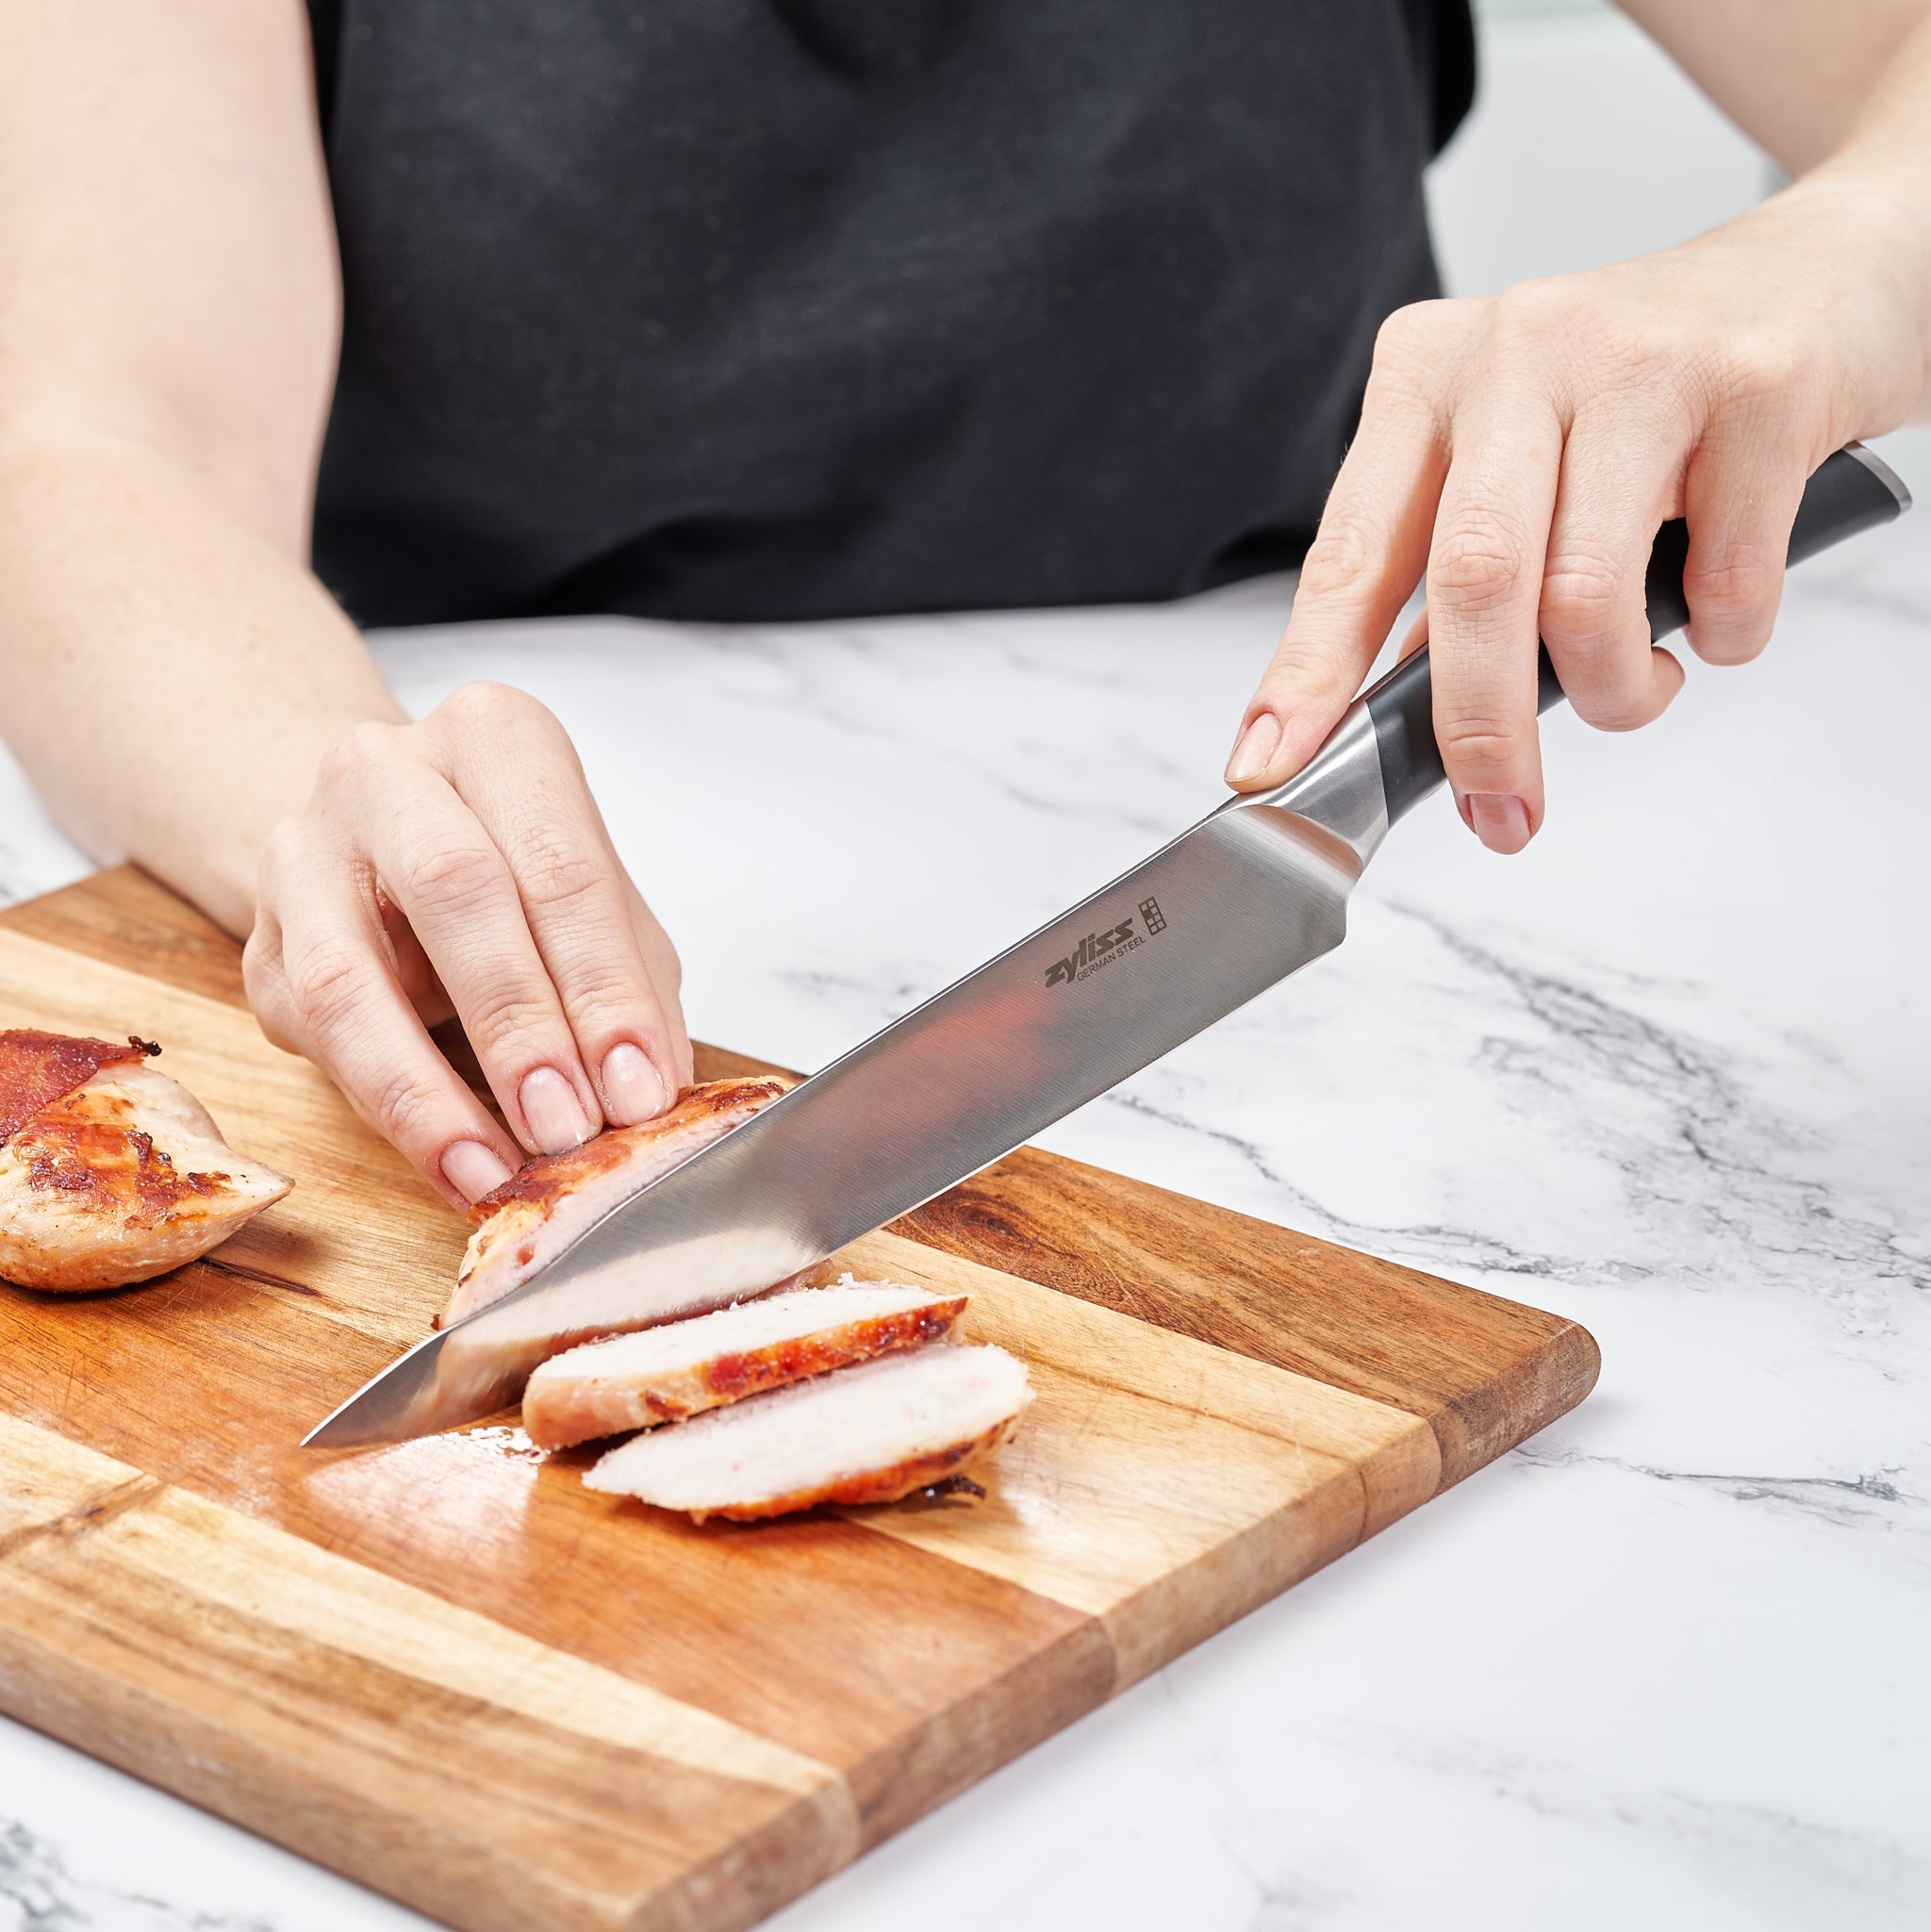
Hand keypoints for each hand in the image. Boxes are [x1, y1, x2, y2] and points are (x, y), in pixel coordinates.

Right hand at [244, 682, 691, 1207]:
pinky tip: (447, 1160)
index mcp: (496, 739)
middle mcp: (386, 771)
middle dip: (519, 1027)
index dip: (604, 988)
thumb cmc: (516, 874)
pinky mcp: (261, 944)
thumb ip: (632, 991)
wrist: (381, 848)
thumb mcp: (599, 909)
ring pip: (351, 977)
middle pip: (455, 891)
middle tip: (569, 1129)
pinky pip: (314, 1037)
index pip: (561, 864)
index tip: (637, 1089)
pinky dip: (389, 1110)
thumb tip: (652, 1098)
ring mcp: (304, 851)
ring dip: (429, 1093)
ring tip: (493, 1172)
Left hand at [1224, 185, 1928, 849]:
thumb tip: (1392, 717)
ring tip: (1636, 682)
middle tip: (1500, 810)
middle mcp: (1517, 353)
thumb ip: (1448, 578)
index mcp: (1426, 376)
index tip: (1267, 764)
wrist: (1820, 278)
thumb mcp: (1514, 459)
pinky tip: (1719, 607)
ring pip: (1588, 596)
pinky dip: (1722, 639)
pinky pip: (1725, 584)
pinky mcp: (1757, 390)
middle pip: (1471, 582)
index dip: (1306, 672)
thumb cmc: (1642, 395)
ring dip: (1614, 691)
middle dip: (1478, 727)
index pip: (1347, 552)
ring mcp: (1639, 360)